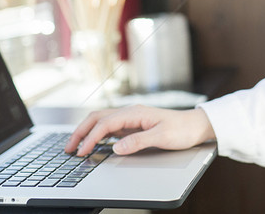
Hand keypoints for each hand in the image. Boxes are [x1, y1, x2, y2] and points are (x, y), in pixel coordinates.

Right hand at [64, 105, 214, 156]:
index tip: (82, 152)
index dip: (91, 138)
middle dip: (81, 132)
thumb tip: (116, 147)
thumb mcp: (162, 137)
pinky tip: (94, 142)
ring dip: (87, 131)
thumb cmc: (182, 129)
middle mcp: (131, 112)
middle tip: (69, 148)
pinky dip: (97, 133)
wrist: (196, 125)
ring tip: (76, 145)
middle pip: (98, 118)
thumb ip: (138, 142)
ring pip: (102, 120)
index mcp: (135, 112)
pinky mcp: (134, 125)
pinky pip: (110, 127)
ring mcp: (131, 118)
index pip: (105, 124)